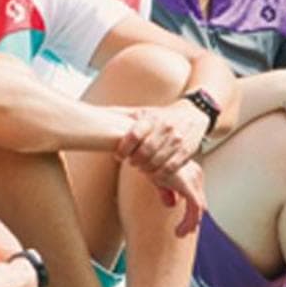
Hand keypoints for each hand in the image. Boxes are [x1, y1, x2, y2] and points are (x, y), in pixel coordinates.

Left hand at [117, 107, 208, 236]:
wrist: (193, 113)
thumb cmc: (160, 115)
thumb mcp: (139, 111)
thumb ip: (117, 114)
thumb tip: (93, 114)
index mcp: (150, 118)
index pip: (133, 135)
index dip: (123, 149)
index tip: (119, 156)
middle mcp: (165, 128)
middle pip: (145, 153)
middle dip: (135, 162)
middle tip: (133, 163)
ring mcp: (177, 140)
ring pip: (157, 163)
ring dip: (147, 170)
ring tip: (143, 167)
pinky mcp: (187, 151)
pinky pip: (170, 169)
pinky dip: (161, 175)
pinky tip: (155, 173)